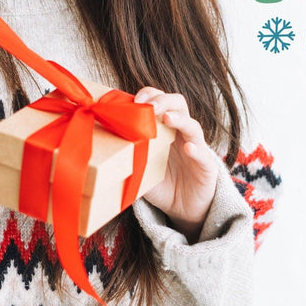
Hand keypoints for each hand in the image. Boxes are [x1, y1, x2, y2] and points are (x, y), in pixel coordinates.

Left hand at [135, 87, 219, 242]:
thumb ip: (127, 157)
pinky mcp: (206, 167)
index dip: (149, 95)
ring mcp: (196, 148)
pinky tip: (188, 148)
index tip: (134, 101)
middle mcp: (181, 134)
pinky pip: (203, 155)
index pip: (160, 101)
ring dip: (179, 119)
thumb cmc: (162, 184)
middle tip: (149, 107)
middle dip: (163, 100)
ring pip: (193, 126)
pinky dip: (196, 150)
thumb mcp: (140, 169)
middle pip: (178, 104)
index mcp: (165, 129)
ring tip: (166, 118)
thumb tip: (98, 153)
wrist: (184, 209)